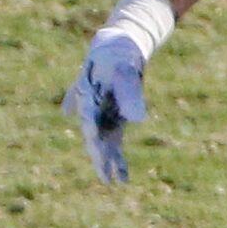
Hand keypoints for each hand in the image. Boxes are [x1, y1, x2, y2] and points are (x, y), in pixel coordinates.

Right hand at [65, 34, 148, 183]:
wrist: (120, 45)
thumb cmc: (120, 54)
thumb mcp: (127, 71)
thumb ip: (130, 93)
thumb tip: (139, 119)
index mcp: (87, 95)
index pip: (89, 120)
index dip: (93, 135)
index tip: (98, 150)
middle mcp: (92, 108)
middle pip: (94, 136)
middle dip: (100, 157)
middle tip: (106, 178)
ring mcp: (102, 114)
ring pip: (104, 141)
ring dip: (109, 160)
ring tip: (115, 182)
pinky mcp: (114, 117)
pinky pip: (114, 139)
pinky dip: (117, 155)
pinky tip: (122, 175)